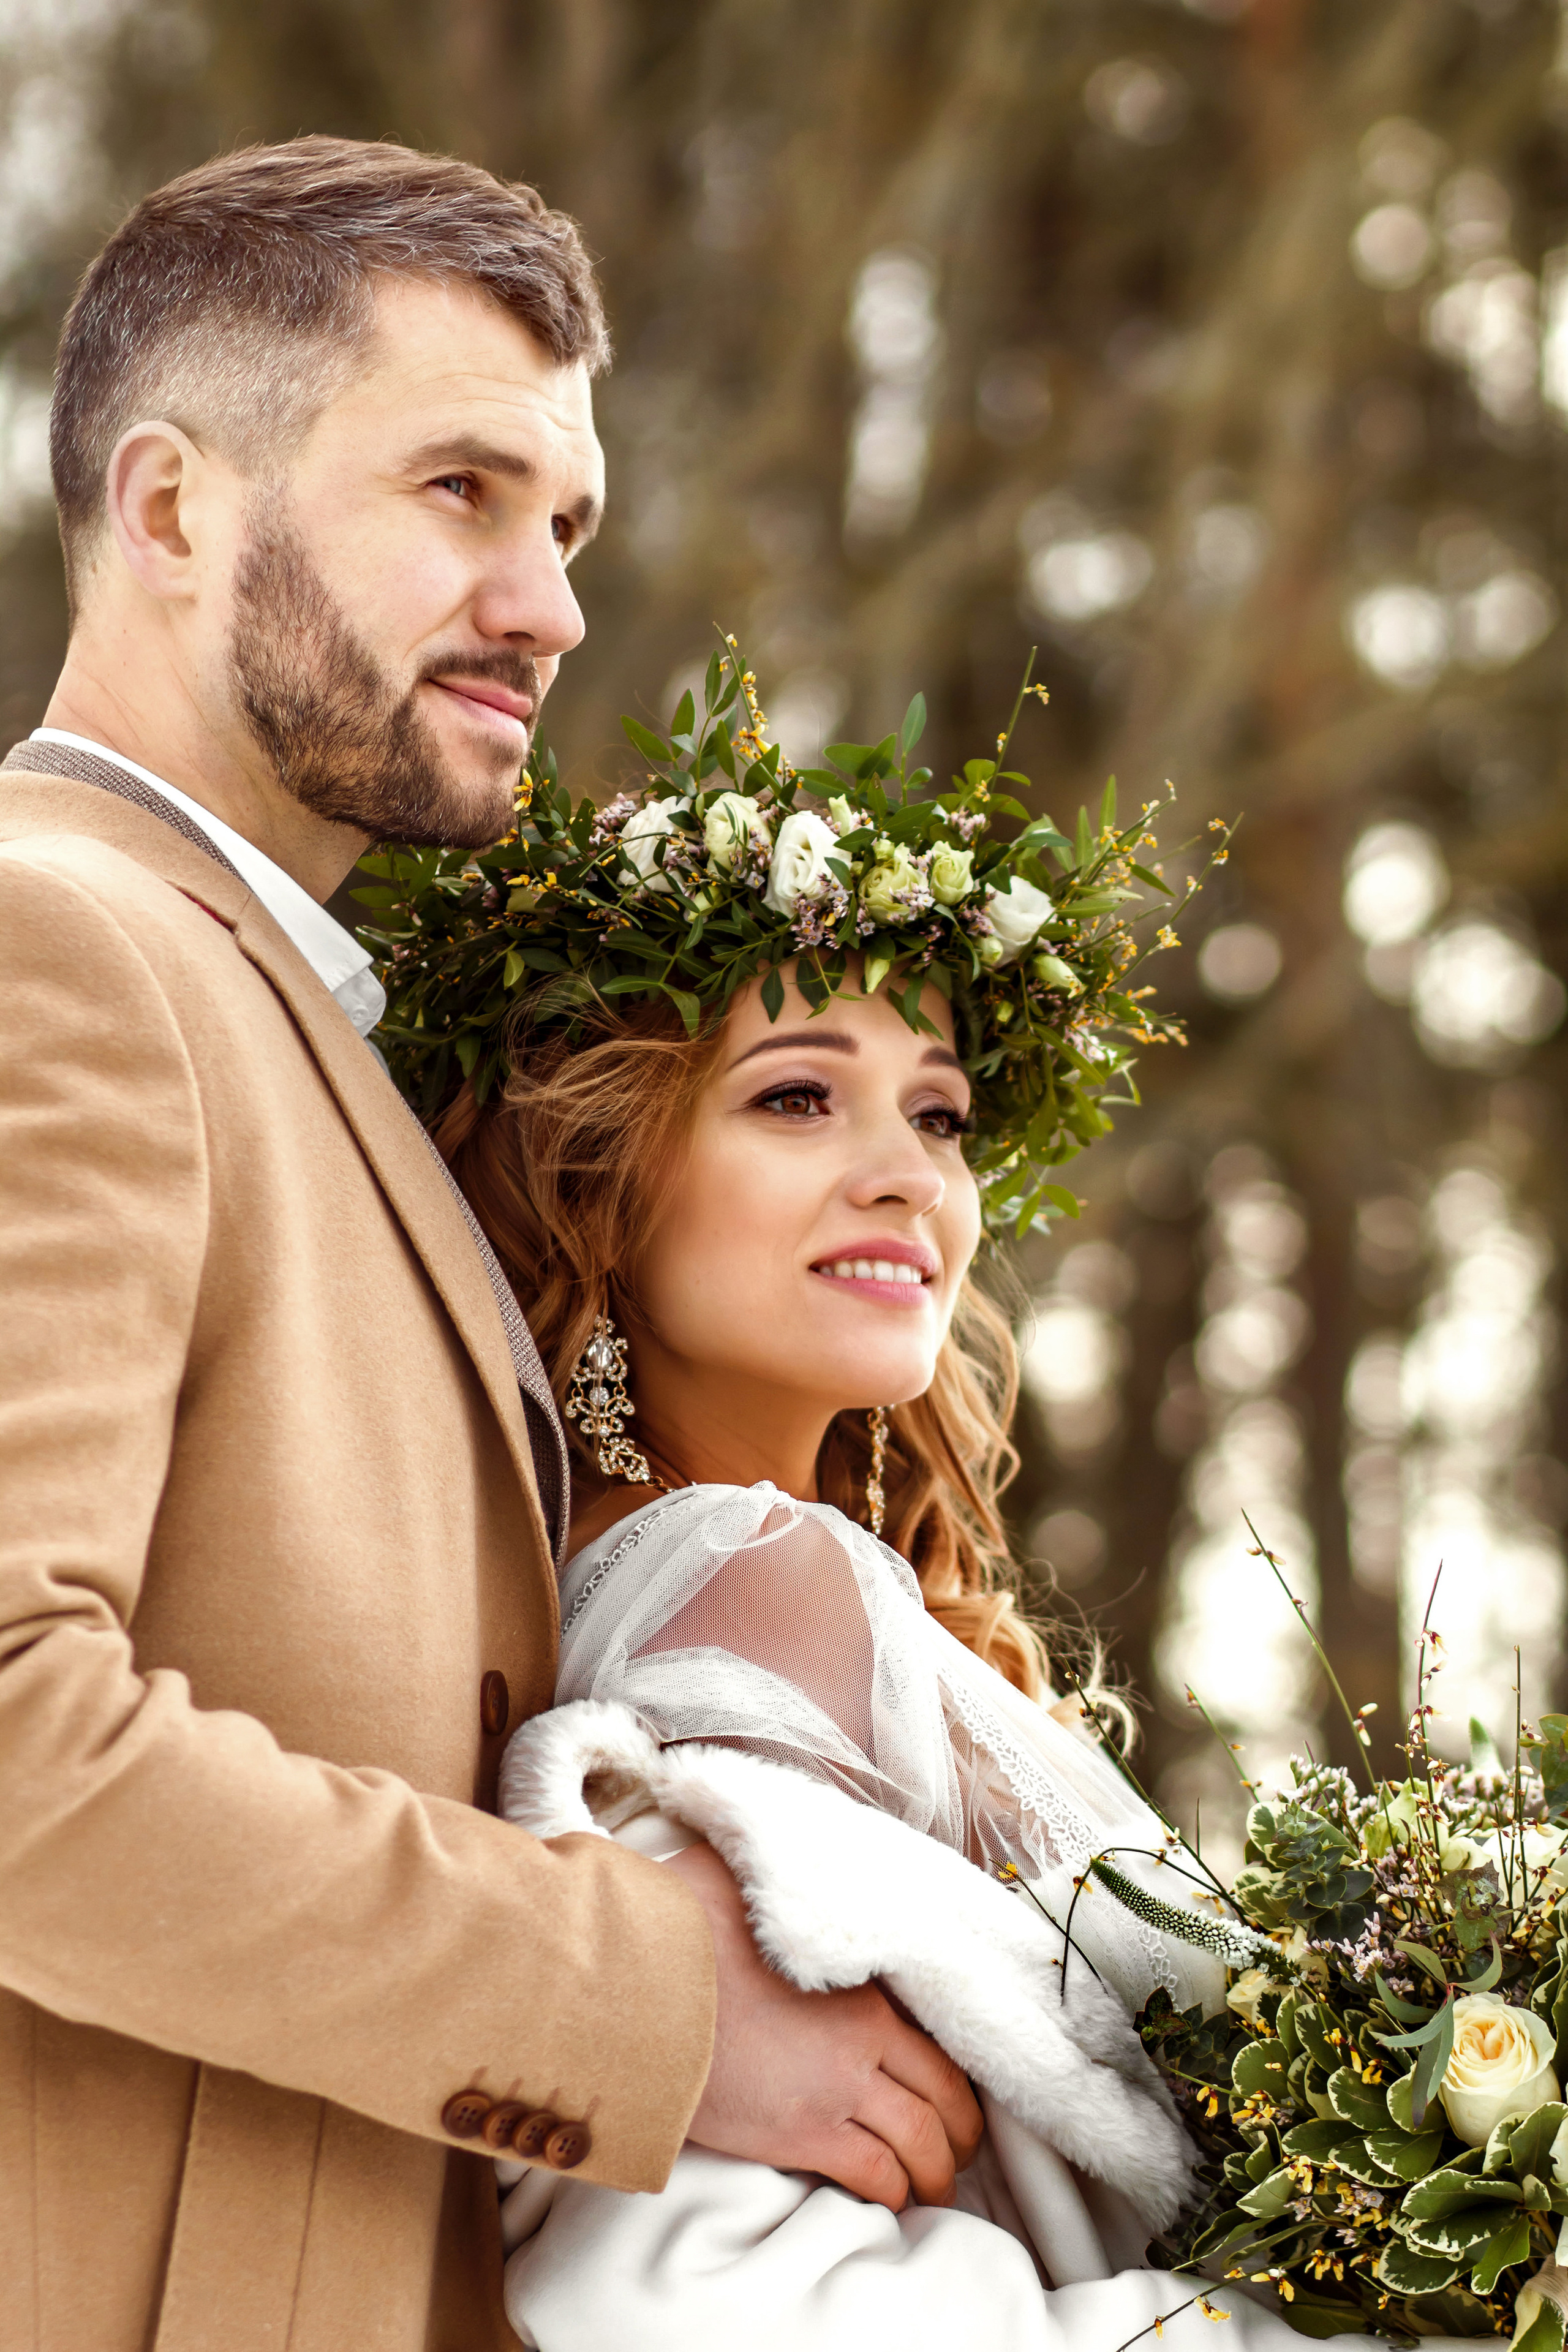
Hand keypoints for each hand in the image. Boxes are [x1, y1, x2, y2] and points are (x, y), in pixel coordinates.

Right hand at [666, 1840, 981, 2212]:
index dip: (955, 2071)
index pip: (936, 2036)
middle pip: (943, 2095)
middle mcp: (861, 2037)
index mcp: (860, 1982)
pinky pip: (873, 2174)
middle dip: (960, 2130)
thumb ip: (785, 1886)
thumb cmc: (687, 1925)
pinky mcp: (798, 2133)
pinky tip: (892, 2200)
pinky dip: (893, 2194)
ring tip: (935, 2184)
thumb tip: (783, 1864)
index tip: (955, 2089)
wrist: (637, 1981)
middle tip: (960, 2149)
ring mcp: (833, 2089)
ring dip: (935, 2171)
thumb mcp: (748, 1882)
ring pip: (919, 2142)